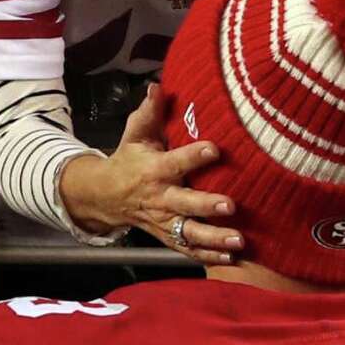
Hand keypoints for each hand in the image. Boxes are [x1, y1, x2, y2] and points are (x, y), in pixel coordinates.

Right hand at [58, 85, 242, 263]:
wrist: (105, 196)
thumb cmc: (128, 161)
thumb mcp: (135, 135)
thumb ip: (150, 113)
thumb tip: (158, 86)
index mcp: (154, 170)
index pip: (175, 161)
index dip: (194, 156)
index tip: (214, 148)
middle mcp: (160, 198)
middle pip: (185, 204)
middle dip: (206, 206)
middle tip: (230, 205)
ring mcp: (164, 221)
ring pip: (189, 233)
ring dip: (214, 239)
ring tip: (239, 241)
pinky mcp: (168, 237)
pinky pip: (188, 250)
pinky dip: (208, 257)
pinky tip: (231, 259)